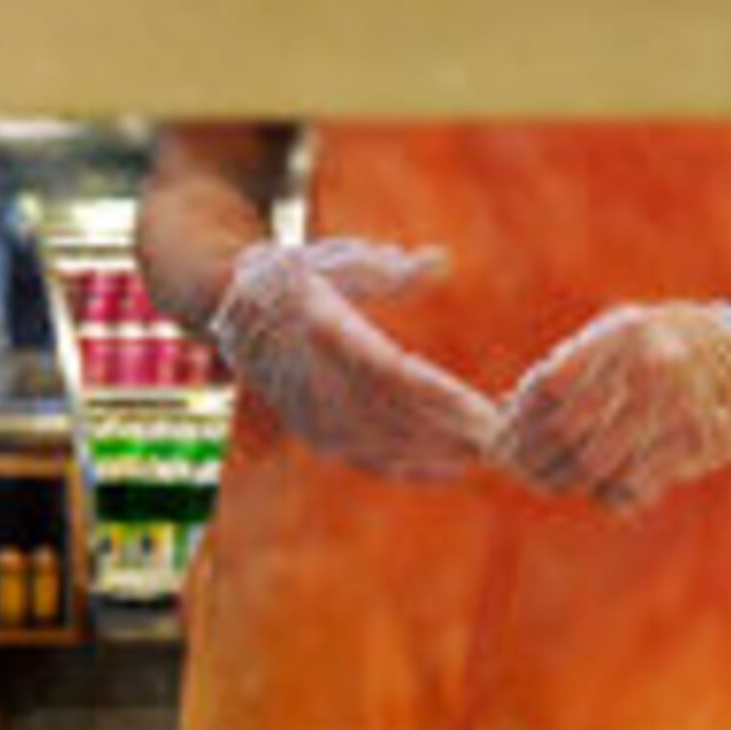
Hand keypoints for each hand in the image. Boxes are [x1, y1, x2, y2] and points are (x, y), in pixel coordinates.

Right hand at [210, 240, 501, 481]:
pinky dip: (404, 467)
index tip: (481, 408)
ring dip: (430, 453)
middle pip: (391, 417)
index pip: (391, 375)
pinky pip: (361, 456)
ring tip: (480, 454)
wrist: (232, 307)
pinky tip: (446, 469)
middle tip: (497, 437)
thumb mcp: (340, 259)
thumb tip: (441, 262)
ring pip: (377, 443)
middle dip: (446, 432)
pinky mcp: (311, 429)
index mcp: (323, 333)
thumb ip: (388, 269)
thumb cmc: (300, 274)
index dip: (438, 397)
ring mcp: (309, 410)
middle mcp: (314, 380)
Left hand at [496, 301, 730, 511]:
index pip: (546, 390)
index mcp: (623, 333)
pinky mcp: (698, 445)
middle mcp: (652, 367)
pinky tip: (603, 486)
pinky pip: (630, 489)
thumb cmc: (663, 348)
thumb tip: (501, 409)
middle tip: (520, 471)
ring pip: (594, 468)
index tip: (501, 444)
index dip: (516, 423)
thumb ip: (563, 369)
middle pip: (565, 434)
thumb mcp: (615, 338)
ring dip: (564, 481)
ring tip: (554, 480)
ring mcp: (679, 406)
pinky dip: (608, 495)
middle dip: (531, 462)